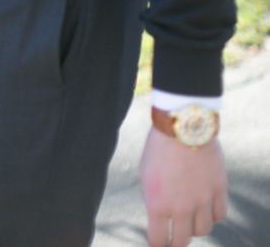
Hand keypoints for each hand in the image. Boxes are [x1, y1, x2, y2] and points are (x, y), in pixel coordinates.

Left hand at [141, 127, 227, 246]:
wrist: (182, 128)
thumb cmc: (158, 148)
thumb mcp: (145, 174)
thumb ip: (153, 197)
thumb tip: (159, 213)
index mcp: (157, 204)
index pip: (158, 238)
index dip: (157, 242)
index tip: (157, 240)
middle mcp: (181, 207)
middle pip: (182, 239)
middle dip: (176, 241)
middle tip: (174, 237)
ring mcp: (202, 200)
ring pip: (203, 230)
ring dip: (195, 229)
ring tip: (189, 221)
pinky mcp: (219, 190)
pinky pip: (219, 215)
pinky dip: (213, 217)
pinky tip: (206, 210)